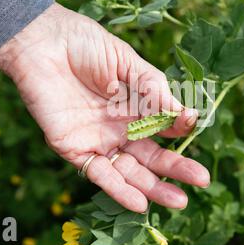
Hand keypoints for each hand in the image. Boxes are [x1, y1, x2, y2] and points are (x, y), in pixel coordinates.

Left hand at [0, 3, 209, 212]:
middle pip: (151, 156)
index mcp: (134, 107)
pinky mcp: (73, 148)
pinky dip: (118, 190)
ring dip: (152, 188)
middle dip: (176, 169)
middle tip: (201, 181)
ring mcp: (98, 140)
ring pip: (129, 172)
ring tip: (178, 201)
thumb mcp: (127, 62)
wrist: (42, 41)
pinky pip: (98, 174)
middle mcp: (119, 128)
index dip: (180, 131)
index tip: (193, 127)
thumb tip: (187, 115)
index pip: (164, 128)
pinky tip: (140, 203)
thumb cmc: (86, 45)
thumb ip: (155, 90)